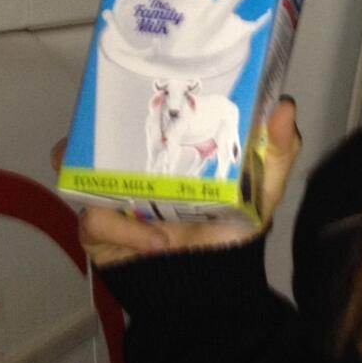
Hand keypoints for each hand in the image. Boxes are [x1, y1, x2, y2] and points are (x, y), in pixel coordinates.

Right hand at [51, 97, 301, 266]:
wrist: (207, 285)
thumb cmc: (232, 231)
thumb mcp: (263, 188)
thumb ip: (278, 150)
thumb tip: (284, 106)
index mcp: (170, 144)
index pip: (149, 106)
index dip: (146, 89)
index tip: (160, 77)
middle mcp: (134, 161)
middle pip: (102, 127)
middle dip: (108, 123)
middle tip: (134, 127)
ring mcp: (109, 191)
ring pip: (76, 164)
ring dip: (99, 172)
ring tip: (134, 191)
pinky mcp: (97, 227)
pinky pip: (95, 220)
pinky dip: (126, 230)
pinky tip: (156, 240)